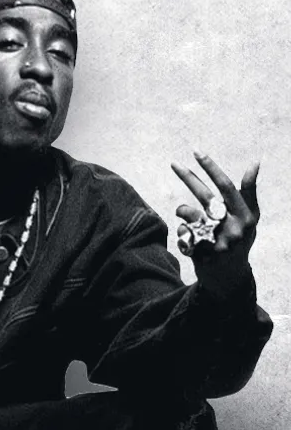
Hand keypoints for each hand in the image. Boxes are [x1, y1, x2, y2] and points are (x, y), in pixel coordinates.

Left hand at [171, 152, 259, 296]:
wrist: (229, 277)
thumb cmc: (239, 239)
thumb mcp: (249, 218)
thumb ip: (248, 192)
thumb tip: (255, 162)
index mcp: (246, 218)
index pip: (226, 187)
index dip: (211, 168)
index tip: (197, 151)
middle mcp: (233, 229)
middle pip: (204, 196)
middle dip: (188, 176)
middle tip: (173, 162)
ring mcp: (217, 242)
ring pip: (188, 213)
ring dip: (185, 213)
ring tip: (195, 223)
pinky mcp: (201, 253)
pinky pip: (181, 230)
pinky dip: (183, 232)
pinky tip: (193, 241)